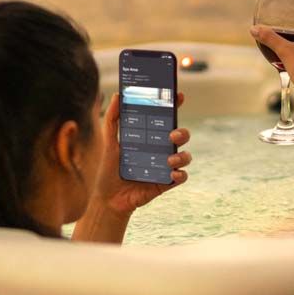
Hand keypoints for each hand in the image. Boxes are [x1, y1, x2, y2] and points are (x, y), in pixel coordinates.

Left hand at [92, 92, 191, 217]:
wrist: (108, 199)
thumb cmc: (109, 170)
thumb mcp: (109, 143)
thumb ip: (112, 119)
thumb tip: (117, 95)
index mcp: (150, 138)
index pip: (166, 119)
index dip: (174, 106)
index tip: (179, 95)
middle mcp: (160, 150)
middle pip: (181, 136)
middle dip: (182, 133)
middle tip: (172, 135)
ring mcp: (165, 167)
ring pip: (185, 156)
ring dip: (182, 156)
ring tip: (169, 160)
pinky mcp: (166, 183)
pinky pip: (182, 177)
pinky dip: (181, 174)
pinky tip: (173, 173)